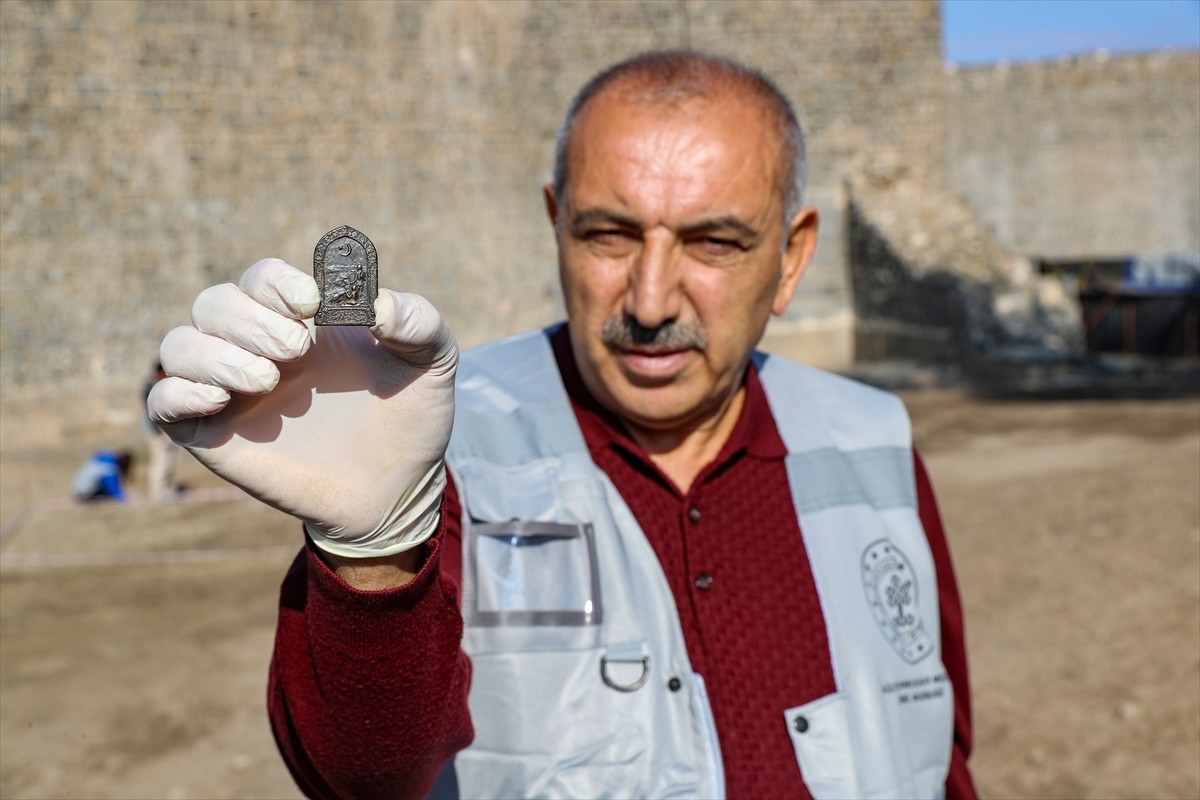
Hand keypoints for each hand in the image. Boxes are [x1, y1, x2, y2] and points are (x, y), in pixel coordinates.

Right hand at [148, 258, 456, 558]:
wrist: (396, 490)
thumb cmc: (409, 418)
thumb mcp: (433, 363)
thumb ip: (417, 321)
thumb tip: (375, 302)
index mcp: (301, 319)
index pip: (261, 277)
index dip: (277, 282)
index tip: (313, 304)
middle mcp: (256, 346)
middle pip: (215, 303)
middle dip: (250, 319)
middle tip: (296, 350)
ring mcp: (229, 390)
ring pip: (178, 346)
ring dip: (214, 354)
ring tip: (267, 380)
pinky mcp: (211, 434)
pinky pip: (161, 400)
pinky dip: (178, 391)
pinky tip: (222, 400)